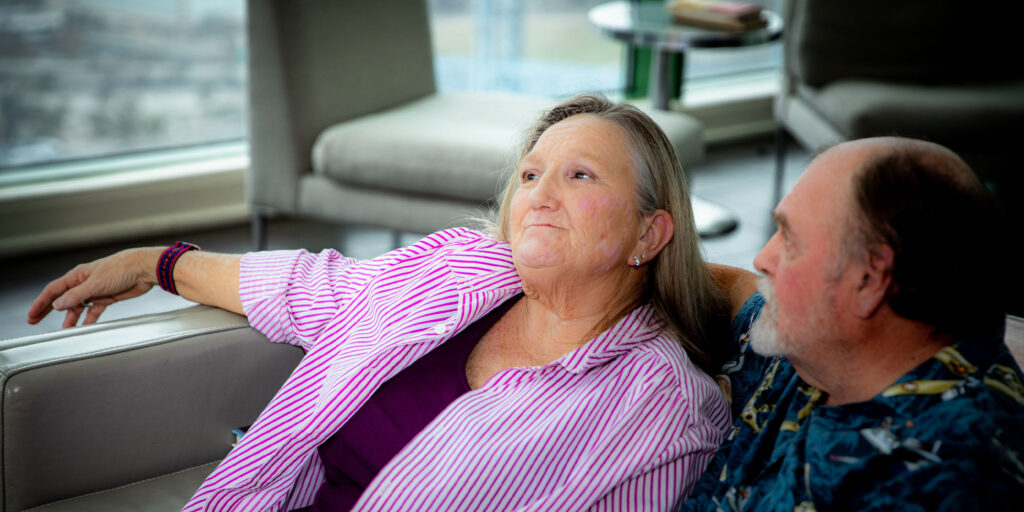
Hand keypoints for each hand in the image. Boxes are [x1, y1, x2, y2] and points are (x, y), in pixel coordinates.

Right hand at [27, 248, 157, 327]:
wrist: (144, 269)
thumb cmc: (121, 269)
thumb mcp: (95, 284)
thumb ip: (76, 296)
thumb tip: (58, 304)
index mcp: (78, 276)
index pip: (53, 290)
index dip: (41, 303)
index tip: (32, 314)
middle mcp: (84, 283)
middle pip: (62, 299)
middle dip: (49, 310)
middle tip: (36, 321)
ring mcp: (95, 290)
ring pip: (78, 307)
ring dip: (71, 318)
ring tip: (65, 330)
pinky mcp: (108, 297)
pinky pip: (94, 310)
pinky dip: (89, 318)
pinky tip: (84, 327)